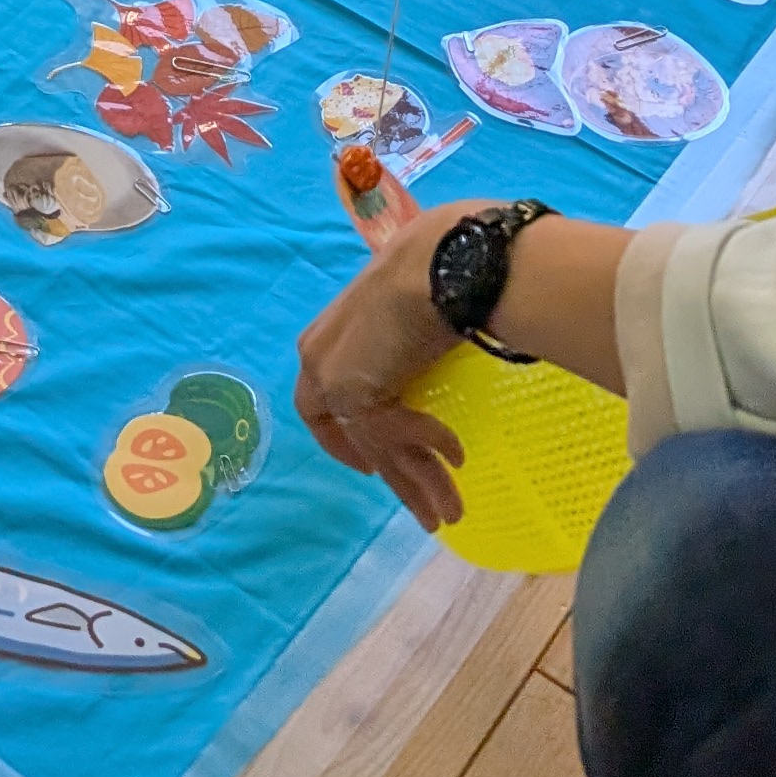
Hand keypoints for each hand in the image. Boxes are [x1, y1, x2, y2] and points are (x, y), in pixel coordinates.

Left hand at [295, 206, 481, 530]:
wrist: (441, 263)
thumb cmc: (437, 274)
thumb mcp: (411, 317)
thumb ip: (404, 346)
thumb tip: (429, 358)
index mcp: (329, 337)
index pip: (327, 405)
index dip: (352, 441)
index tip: (379, 468)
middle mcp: (318, 359)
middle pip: (352, 435)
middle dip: (396, 477)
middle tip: (427, 513)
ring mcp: (330, 377)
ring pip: (376, 446)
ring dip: (418, 482)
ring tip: (450, 513)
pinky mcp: (351, 393)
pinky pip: (394, 436)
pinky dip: (427, 445)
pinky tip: (457, 453)